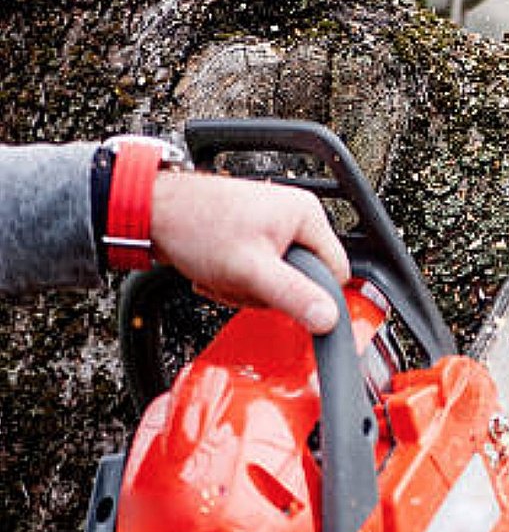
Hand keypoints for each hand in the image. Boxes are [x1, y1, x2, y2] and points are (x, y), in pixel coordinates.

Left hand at [148, 171, 350, 332]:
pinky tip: (216, 272)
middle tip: (241, 283)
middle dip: (267, 291)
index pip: (335, 271)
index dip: (312, 294)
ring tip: (223, 275)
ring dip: (246, 288)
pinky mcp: (251, 236)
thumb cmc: (194, 225)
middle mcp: (293, 216)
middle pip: (303, 278)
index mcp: (306, 215)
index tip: (283, 299)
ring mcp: (271, 226)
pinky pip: (257, 273)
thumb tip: (329, 318)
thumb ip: (294, 296)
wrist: (150, 212)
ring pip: (277, 279)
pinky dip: (235, 280)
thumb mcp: (251, 270)